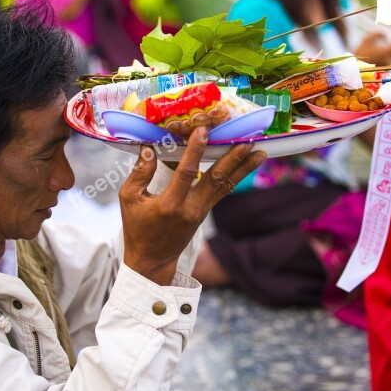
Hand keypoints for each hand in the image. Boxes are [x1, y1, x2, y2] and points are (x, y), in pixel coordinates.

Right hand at [120, 127, 266, 284]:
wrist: (152, 259)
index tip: (204, 131)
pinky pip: (222, 191)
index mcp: (170, 204)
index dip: (196, 150)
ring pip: (225, 185)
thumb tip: (149, 147)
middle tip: (248, 140)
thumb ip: (140, 173)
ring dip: (243, 168)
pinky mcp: (205, 212)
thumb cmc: (137, 228)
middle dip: (233, 158)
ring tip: (260, 152)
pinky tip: (247, 164)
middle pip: (216, 179)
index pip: (187, 173)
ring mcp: (201, 211)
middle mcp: (190, 208)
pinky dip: (235, 176)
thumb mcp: (129, 199)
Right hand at [354, 31, 390, 66]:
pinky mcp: (385, 68)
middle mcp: (389, 59)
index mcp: (386, 51)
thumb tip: (386, 35)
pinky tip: (380, 53)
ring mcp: (388, 64)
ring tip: (383, 47)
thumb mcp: (366, 38)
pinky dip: (388, 54)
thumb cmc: (360, 52)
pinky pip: (390, 58)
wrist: (354, 68)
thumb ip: (378, 33)